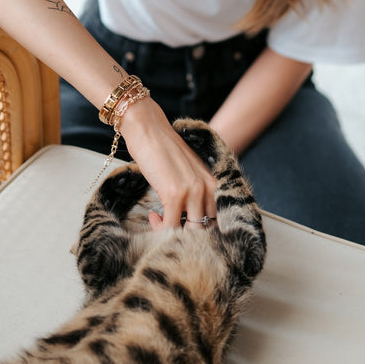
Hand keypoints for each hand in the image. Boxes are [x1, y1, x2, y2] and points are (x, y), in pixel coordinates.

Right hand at [118, 97, 217, 229]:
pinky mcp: (175, 194)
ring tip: (161, 223)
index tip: (185, 228)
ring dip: (174, 232)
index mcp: (213, 182)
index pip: (217, 218)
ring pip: (190, 231)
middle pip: (206, 228)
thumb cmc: (162, 149)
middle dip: (188, 234)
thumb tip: (187, 216)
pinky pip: (171, 226)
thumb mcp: (186, 172)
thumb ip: (193, 191)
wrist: (148, 129)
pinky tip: (153, 216)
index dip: (201, 229)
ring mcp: (193, 191)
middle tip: (172, 229)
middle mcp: (208, 188)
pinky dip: (160, 227)